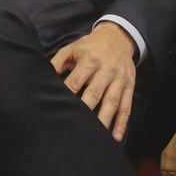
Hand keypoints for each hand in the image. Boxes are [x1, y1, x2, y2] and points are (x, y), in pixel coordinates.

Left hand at [49, 22, 137, 141]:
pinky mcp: (130, 86)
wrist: (118, 37)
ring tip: (95, 137)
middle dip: (85, 111)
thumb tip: (45, 77)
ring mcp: (119, 79)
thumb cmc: (90, 46)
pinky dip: (122, 123)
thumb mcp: (72, 48)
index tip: (59, 109)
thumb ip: (58, 62)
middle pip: (95, 94)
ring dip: (104, 121)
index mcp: (90, 60)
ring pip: (112, 102)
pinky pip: (126, 107)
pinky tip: (115, 137)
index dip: (68, 95)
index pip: (76, 81)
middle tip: (74, 129)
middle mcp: (106, 70)